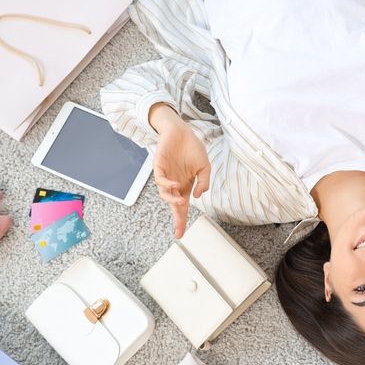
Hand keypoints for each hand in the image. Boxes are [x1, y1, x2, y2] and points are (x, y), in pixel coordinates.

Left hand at [150, 106, 210, 237]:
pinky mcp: (159, 166)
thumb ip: (204, 182)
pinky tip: (175, 185)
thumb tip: (199, 196)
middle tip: (178, 229)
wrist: (182, 131)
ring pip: (165, 194)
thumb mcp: (205, 167)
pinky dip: (166, 184)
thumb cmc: (193, 148)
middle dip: (176, 217)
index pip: (182, 207)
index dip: (181, 220)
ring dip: (172, 200)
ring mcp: (166, 175)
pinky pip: (160, 179)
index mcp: (185, 186)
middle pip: (173, 205)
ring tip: (180, 202)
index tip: (181, 234)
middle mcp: (174, 184)